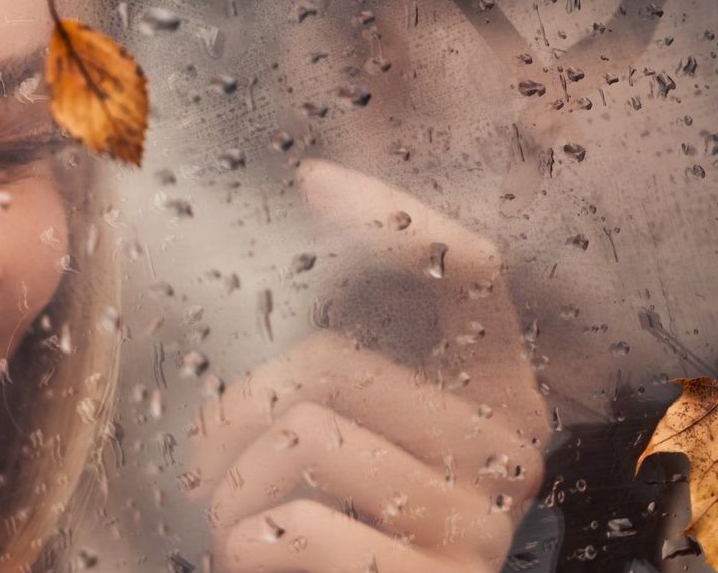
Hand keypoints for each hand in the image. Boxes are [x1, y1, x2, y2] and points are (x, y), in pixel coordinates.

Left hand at [186, 160, 549, 571]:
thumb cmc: (350, 552)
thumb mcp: (366, 453)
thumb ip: (353, 374)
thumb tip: (311, 202)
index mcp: (504, 401)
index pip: (473, 270)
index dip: (394, 215)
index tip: (315, 182)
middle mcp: (509, 453)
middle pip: (333, 363)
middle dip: (236, 417)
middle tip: (208, 471)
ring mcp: (477, 525)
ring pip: (300, 437)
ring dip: (229, 494)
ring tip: (234, 532)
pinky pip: (289, 526)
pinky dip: (242, 548)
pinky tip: (257, 568)